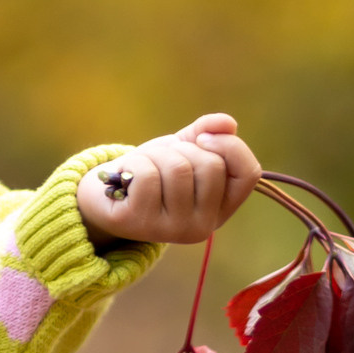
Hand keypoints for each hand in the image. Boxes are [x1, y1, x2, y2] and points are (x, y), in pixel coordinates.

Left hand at [77, 113, 259, 245]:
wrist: (105, 195)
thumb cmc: (151, 173)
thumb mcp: (182, 150)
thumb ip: (206, 134)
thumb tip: (227, 123)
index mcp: (220, 208)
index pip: (248, 173)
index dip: (229, 146)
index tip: (202, 138)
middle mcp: (203, 226)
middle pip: (210, 166)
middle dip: (183, 149)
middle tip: (163, 159)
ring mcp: (172, 229)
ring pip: (178, 168)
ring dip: (155, 154)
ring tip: (142, 167)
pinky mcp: (141, 224)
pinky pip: (147, 175)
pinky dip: (134, 163)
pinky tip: (126, 177)